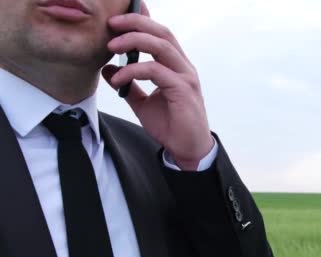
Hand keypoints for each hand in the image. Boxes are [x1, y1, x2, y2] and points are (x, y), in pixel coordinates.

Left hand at [102, 1, 213, 170]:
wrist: (188, 149)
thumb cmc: (172, 126)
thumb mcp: (143, 103)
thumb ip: (128, 85)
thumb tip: (108, 70)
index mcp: (176, 67)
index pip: (160, 35)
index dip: (141, 21)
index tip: (117, 20)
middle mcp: (183, 67)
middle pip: (162, 33)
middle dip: (136, 23)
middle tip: (112, 24)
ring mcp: (185, 77)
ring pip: (161, 46)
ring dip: (134, 40)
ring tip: (112, 46)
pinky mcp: (183, 90)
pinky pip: (156, 70)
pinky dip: (134, 70)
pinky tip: (120, 77)